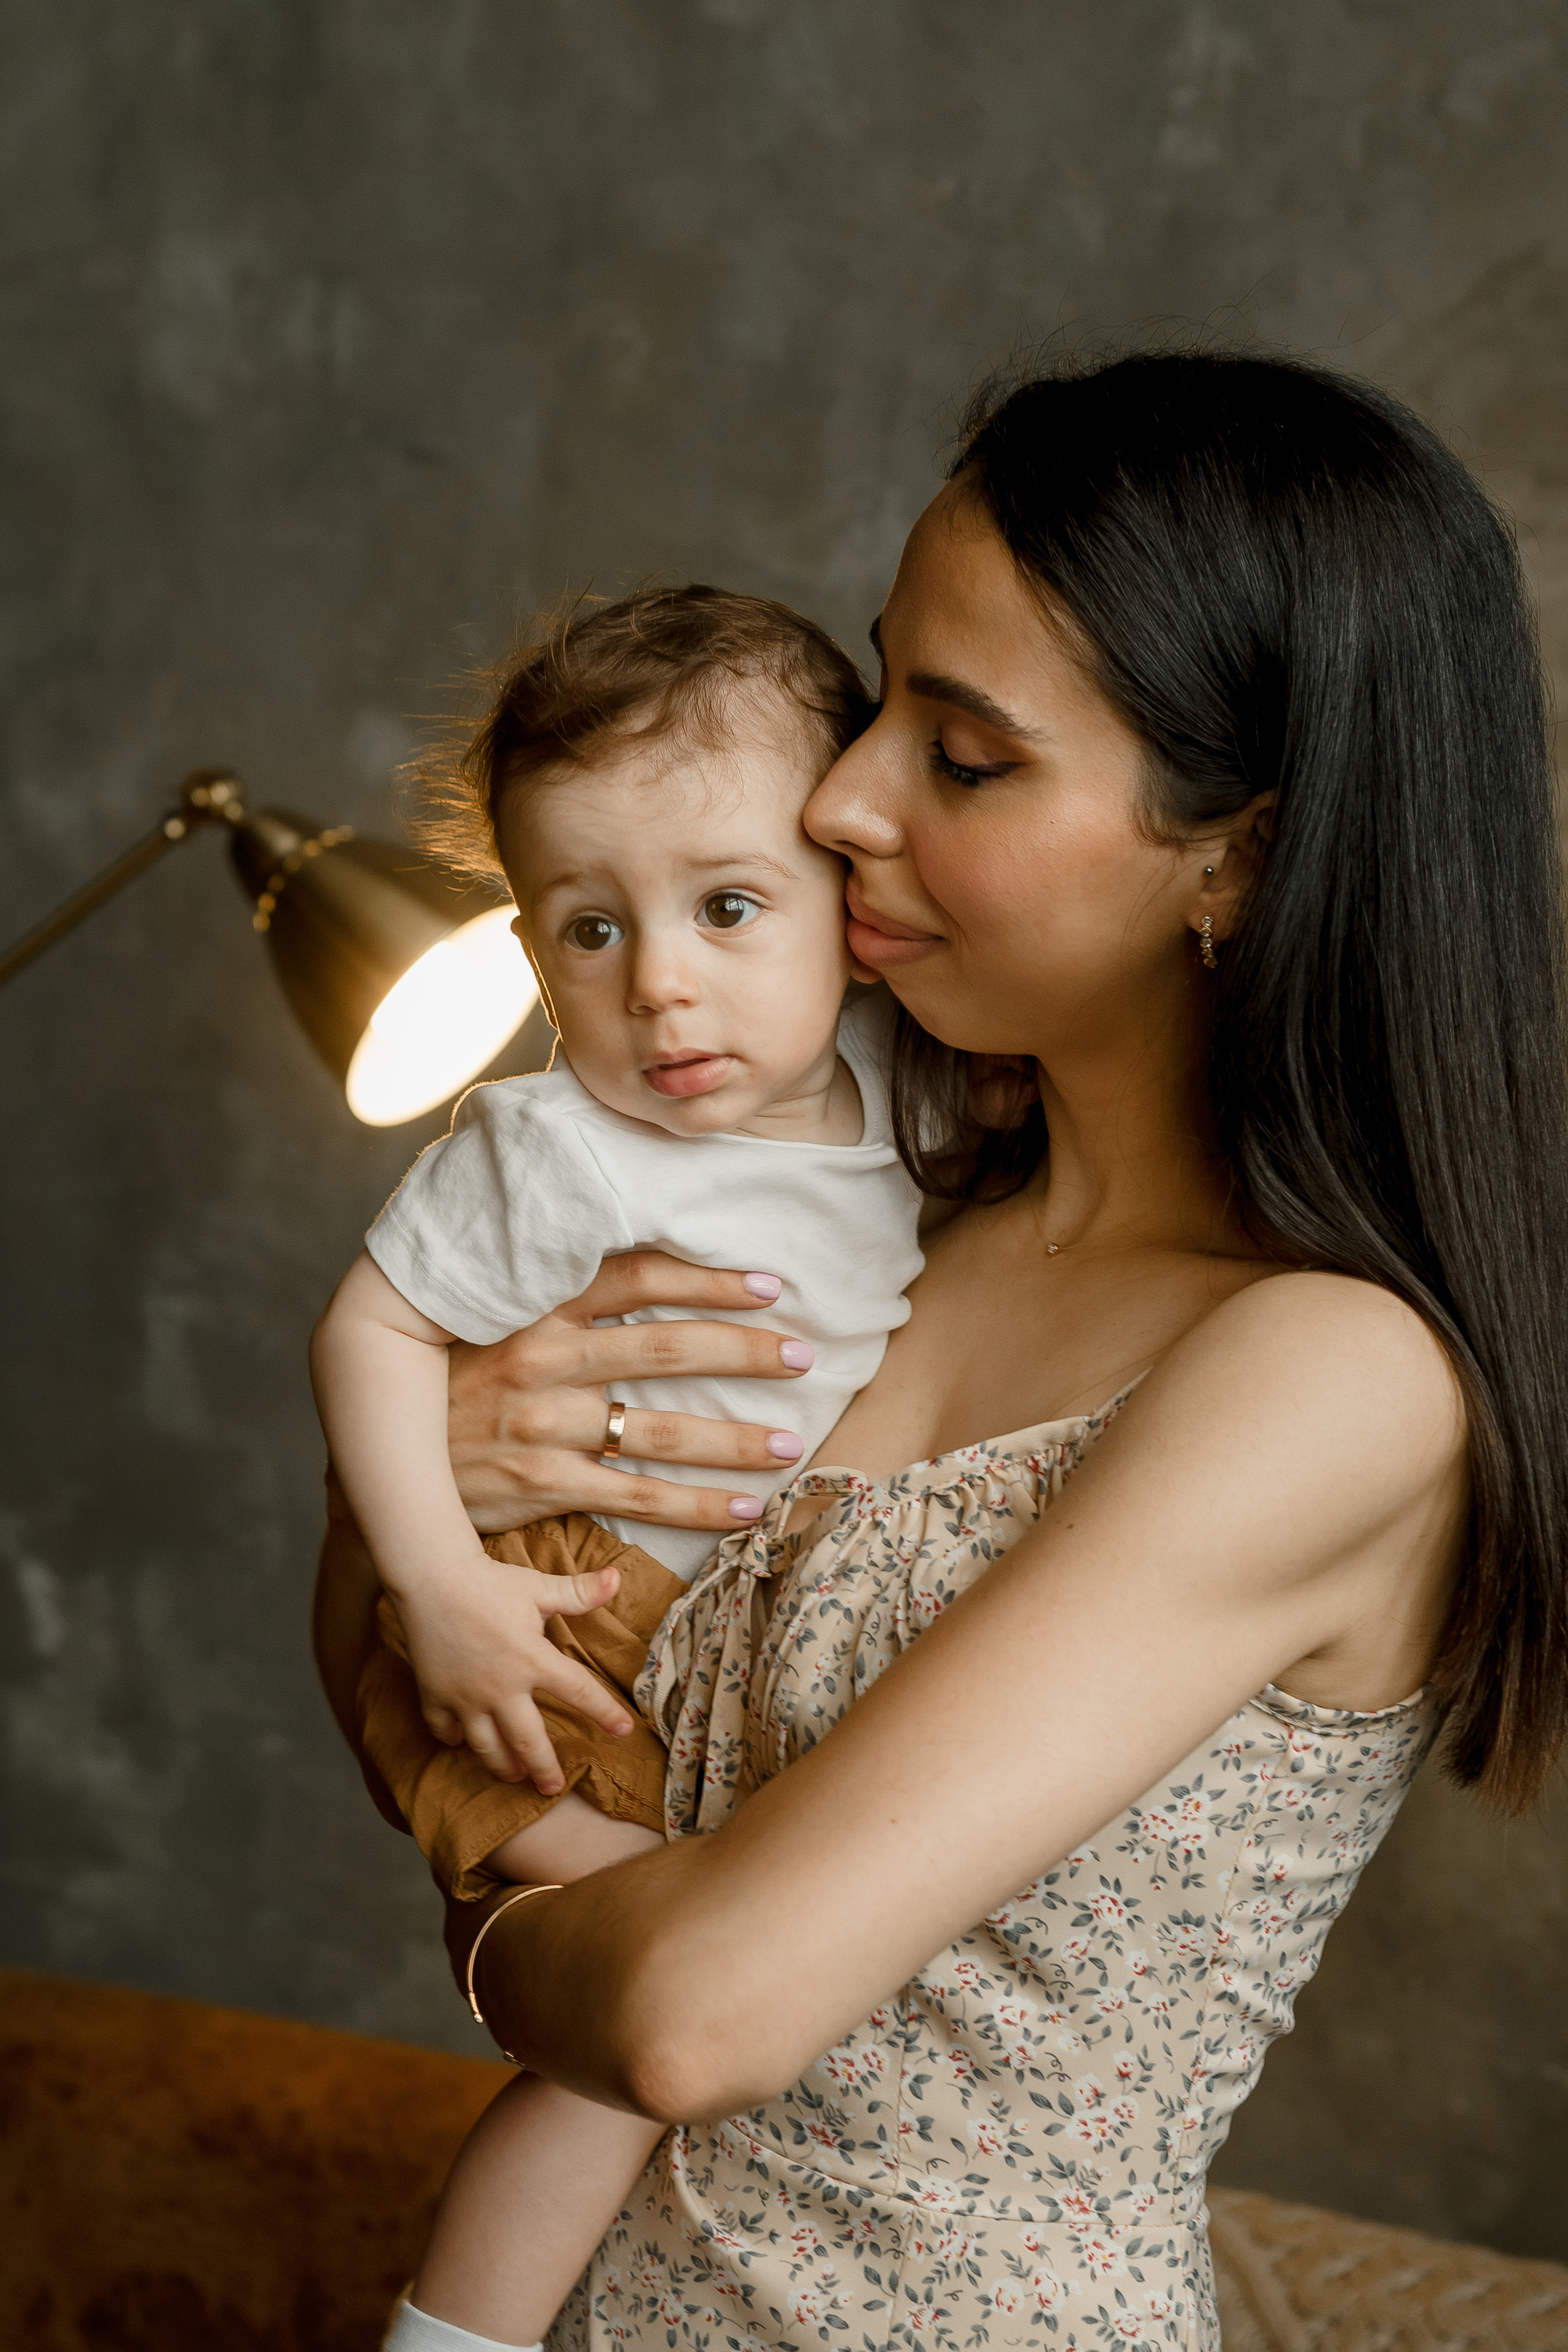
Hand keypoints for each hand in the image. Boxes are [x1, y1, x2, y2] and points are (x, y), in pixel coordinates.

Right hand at [395, 1553, 637, 1786]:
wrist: (431, 1577)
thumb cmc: (489, 1581)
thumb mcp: (538, 1587)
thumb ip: (579, 1592)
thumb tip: (618, 1578)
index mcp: (533, 1660)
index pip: (579, 1692)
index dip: (605, 1713)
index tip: (625, 1731)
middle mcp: (501, 1687)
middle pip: (528, 1741)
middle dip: (544, 1769)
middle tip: (553, 1788)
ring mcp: (465, 1696)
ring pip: (486, 1746)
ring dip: (502, 1765)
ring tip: (513, 1775)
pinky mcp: (435, 1695)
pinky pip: (445, 1730)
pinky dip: (454, 1740)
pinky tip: (462, 1741)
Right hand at [445, 1251, 814, 1533]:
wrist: (385, 1455)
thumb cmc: (455, 1381)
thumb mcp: (494, 1319)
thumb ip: (556, 1290)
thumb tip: (639, 1257)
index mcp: (534, 1308)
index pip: (636, 1277)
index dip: (707, 1279)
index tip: (769, 1285)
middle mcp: (542, 1362)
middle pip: (664, 1349)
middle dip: (743, 1351)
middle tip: (804, 1355)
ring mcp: (543, 1428)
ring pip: (660, 1432)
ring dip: (735, 1439)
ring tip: (790, 1442)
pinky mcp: (542, 1487)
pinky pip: (637, 1499)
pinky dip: (697, 1506)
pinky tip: (745, 1508)